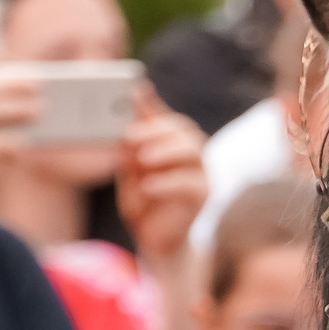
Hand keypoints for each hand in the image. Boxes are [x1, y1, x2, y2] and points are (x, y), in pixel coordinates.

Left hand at [115, 87, 208, 269]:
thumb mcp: (129, 174)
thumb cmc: (142, 203)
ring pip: (192, 151)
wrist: (154, 240)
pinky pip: (190, 185)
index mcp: (172, 143)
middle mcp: (191, 153)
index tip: (136, 89)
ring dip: (166, 151)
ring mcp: (201, 173)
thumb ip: (129, 152)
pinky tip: (148, 186)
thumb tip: (125, 131)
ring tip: (142, 158)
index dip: (151, 103)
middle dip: (157, 129)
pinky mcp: (203, 197)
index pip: (164, 117)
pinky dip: (168, 183)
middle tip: (131, 136)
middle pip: (183, 129)